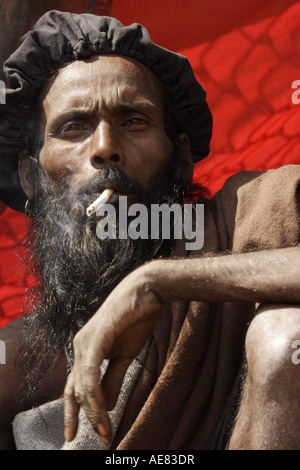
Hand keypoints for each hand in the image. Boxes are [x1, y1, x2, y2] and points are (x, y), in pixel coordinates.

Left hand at [63, 266, 162, 444]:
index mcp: (85, 350)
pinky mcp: (96, 337)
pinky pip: (91, 371)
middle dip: (83, 417)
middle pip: (74, 390)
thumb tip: (108, 404)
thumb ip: (113, 378)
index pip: (75, 387)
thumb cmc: (135, 319)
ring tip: (105, 430)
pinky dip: (95, 392)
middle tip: (98, 438)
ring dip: (94, 411)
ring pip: (83, 384)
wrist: (146, 293)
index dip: (74, 412)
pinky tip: (102, 409)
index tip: (76, 434)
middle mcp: (80, 346)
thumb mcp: (125, 356)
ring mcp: (86, 341)